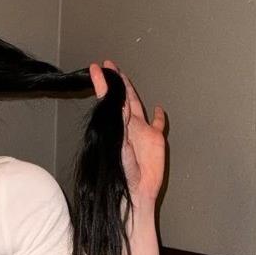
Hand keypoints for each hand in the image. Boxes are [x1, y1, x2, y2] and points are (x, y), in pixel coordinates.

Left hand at [89, 60, 166, 208]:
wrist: (135, 189)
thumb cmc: (120, 171)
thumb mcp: (116, 143)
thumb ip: (118, 123)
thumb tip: (116, 102)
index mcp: (115, 125)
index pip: (107, 99)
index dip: (102, 83)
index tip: (95, 68)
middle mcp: (127, 125)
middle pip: (121, 98)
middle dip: (115, 81)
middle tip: (108, 65)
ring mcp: (142, 131)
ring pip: (136, 105)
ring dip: (130, 91)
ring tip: (124, 77)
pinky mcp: (156, 138)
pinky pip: (158, 123)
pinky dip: (160, 115)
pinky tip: (159, 108)